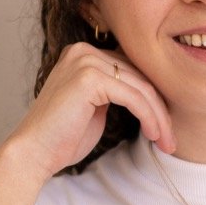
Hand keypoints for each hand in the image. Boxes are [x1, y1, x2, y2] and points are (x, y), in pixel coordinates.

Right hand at [5, 42, 176, 179]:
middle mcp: (84, 51)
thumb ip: (117, 92)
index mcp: (84, 54)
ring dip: (159, 118)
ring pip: (141, 87)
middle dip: (161, 110)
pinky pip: (133, 97)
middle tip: (171, 139)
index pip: (132, 70)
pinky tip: (154, 135)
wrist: (34, 153)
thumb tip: (153, 93)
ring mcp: (85, 61)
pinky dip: (149, 117)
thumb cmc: (63, 137)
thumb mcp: (96, 107)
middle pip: (140, 76)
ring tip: (167, 142)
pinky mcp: (89, 78)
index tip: (166, 127)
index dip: (154, 98)